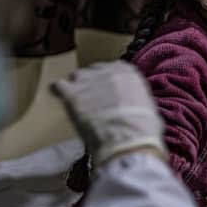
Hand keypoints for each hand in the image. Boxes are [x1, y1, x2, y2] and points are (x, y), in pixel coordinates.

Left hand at [50, 61, 165, 165]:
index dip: (107, 82)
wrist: (128, 138)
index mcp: (128, 72)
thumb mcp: (148, 106)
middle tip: (93, 101)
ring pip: (76, 77)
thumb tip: (134, 106)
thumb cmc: (142, 128)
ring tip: (78, 103)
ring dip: (76, 88)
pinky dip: (58, 92)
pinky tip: (60, 99)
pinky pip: (58, 86)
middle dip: (92, 84)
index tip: (107, 92)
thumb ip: (135, 98)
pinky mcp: (72, 94)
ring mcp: (88, 81)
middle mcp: (107, 71)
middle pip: (93, 72)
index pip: (112, 69)